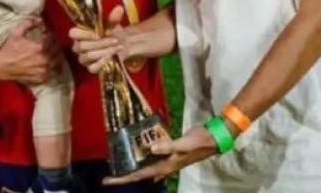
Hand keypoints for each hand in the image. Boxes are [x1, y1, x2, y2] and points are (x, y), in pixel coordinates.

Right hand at [0, 18, 60, 83]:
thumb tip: (40, 19)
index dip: (50, 35)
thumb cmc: (8, 49)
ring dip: (56, 55)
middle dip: (55, 44)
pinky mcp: (40, 78)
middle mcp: (43, 60)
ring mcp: (43, 70)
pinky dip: (52, 67)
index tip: (47, 34)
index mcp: (40, 47)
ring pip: (57, 62)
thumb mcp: (17, 33)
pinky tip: (48, 63)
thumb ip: (29, 23)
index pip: (53, 39)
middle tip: (50, 42)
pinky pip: (53, 73)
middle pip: (57, 50)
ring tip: (50, 52)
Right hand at [70, 6, 128, 73]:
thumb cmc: (112, 32)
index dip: (84, 34)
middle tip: (115, 40)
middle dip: (100, 43)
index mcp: (80, 33)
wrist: (122, 45)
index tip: (99, 34)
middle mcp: (79, 46)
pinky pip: (92, 68)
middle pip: (81, 46)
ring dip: (104, 51)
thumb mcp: (112, 24)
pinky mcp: (91, 68)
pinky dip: (103, 62)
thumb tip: (119, 8)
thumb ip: (113, 18)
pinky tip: (112, 56)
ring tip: (117, 46)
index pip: (72, 33)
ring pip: (87, 57)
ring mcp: (83, 58)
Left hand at [103, 126, 217, 184]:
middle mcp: (163, 166)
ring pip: (145, 168)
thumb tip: (150, 148)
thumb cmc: (198, 142)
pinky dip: (143, 156)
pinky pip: (152, 158)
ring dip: (132, 167)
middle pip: (139, 175)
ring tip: (118, 164)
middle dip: (124, 176)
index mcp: (164, 167)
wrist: (212, 139)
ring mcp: (166, 161)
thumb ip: (167, 146)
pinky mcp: (169, 153)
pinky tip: (138, 151)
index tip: (107, 181)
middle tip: (108, 176)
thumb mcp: (183, 144)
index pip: (139, 176)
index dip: (123, 179)